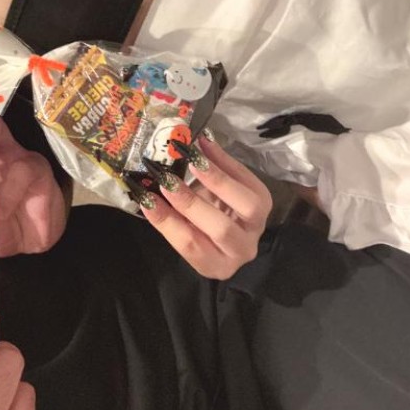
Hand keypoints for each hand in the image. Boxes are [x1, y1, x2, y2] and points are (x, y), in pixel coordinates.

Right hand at [140, 133, 272, 278]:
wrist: (227, 219)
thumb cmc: (199, 227)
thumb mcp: (182, 227)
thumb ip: (169, 215)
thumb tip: (144, 192)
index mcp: (215, 264)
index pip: (191, 246)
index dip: (169, 223)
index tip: (147, 199)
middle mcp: (241, 250)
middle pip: (221, 229)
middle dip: (192, 203)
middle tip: (168, 180)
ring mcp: (258, 226)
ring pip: (248, 206)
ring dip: (218, 180)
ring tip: (194, 159)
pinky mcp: (265, 200)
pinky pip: (248, 180)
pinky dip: (225, 161)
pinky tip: (205, 145)